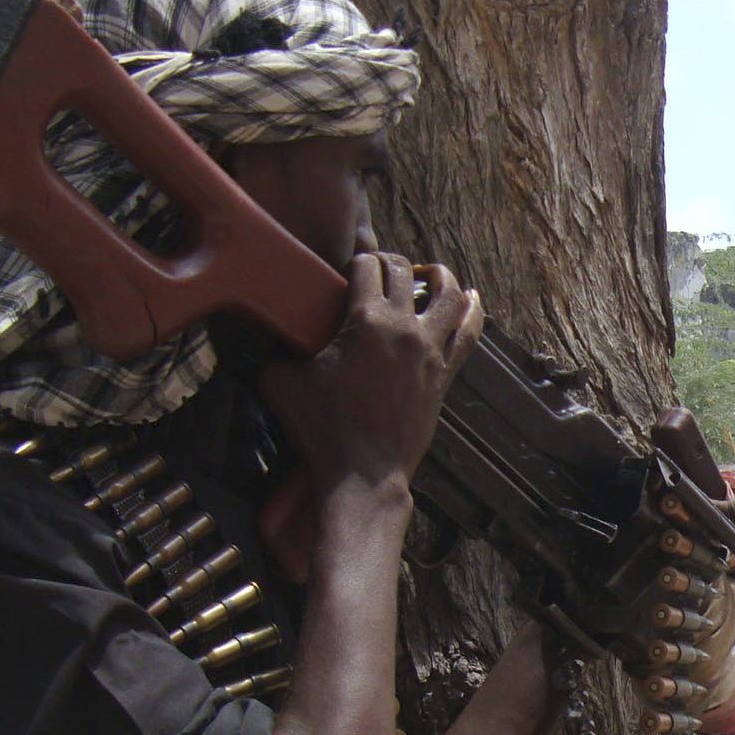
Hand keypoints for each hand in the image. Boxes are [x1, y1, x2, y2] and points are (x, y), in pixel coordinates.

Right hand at [257, 254, 484, 496]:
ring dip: (439, 277)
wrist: (364, 474)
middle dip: (391, 263)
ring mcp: (430, 352)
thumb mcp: (280, 381)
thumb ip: (273, 352)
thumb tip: (265, 339)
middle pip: (405, 273)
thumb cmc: (323, 429)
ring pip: (448, 297)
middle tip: (379, 270)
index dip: (357, 260)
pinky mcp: (443, 376)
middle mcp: (404, 329)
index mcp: (367, 321)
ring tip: (430, 273)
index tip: (349, 269)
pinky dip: (470, 312)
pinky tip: (470, 300)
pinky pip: (467, 335)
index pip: (367, 265)